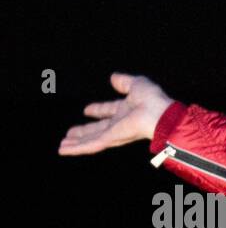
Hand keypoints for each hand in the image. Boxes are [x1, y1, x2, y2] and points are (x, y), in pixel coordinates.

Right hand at [57, 72, 174, 155]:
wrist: (160, 114)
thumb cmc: (153, 99)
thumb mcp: (137, 84)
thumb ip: (124, 81)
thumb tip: (114, 77)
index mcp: (126, 110)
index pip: (108, 111)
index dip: (98, 110)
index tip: (87, 109)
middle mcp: (120, 124)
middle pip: (97, 130)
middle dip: (84, 132)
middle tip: (70, 134)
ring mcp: (115, 133)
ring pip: (92, 140)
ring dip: (77, 143)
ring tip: (62, 146)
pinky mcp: (112, 139)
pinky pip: (92, 145)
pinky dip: (77, 148)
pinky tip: (64, 150)